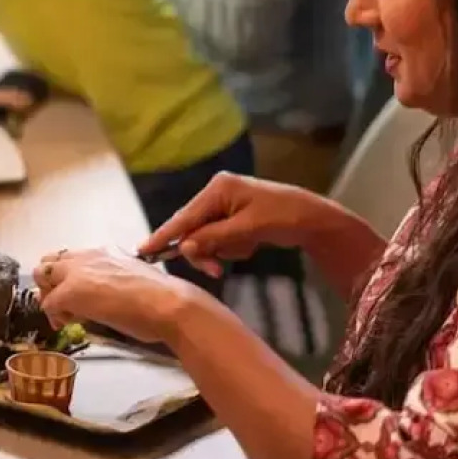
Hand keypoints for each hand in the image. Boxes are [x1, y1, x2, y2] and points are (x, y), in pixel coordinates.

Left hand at [33, 248, 194, 344]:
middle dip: (50, 283)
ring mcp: (77, 272)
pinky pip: (48, 302)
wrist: (168, 304)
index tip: (75, 294)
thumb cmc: (162, 300)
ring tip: (64, 315)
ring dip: (48, 295)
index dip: (67, 276)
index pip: (71, 257)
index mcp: (105, 251)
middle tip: (61, 304)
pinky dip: (54, 315)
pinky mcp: (71, 291)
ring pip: (42, 275)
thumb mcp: (133, 281)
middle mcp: (89, 255)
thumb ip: (114, 283)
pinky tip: (66, 324)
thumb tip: (105, 299)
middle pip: (49, 262)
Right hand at [140, 172, 321, 277]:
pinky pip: (218, 237)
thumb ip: (214, 238)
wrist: (315, 219)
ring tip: (245, 249)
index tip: (142, 251)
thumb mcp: (247, 230)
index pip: (184, 216)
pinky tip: (250, 244)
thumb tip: (184, 247)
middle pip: (192, 228)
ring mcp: (224, 204)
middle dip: (203, 250)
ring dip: (221, 250)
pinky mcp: (232, 215)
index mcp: (217, 189)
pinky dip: (231, 246)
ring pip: (205, 236)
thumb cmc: (284, 218)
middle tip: (215, 270)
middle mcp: (216, 193)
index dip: (164, 235)